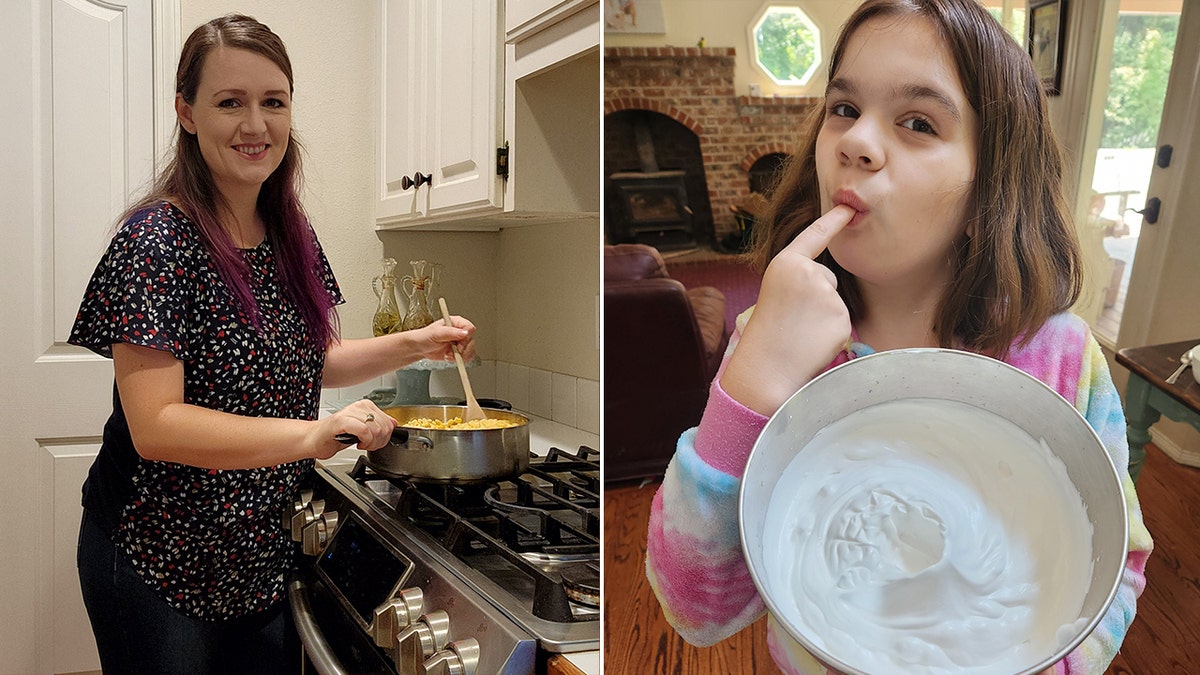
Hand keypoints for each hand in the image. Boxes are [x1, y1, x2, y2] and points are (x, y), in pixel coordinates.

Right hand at [317, 400, 396, 457]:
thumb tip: (394, 423)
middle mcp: (359, 406)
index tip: (375, 442)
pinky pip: (364, 431)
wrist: (314, 439)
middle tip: (367, 445)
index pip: (389, 422)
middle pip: (384, 427)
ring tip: (361, 444)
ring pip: (376, 429)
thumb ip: (379, 425)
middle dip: (379, 442)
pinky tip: (357, 443)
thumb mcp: (363, 429)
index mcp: (366, 406)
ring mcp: (350, 412)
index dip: (386, 437)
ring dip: (371, 443)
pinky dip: (364, 441)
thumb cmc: (336, 435)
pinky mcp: (342, 421)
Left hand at [411, 315, 476, 361]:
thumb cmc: (425, 337)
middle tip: (453, 351)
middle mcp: (460, 331)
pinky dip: (458, 360)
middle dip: (463, 349)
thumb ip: (450, 332)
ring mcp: (460, 342)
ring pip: (471, 350)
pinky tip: (449, 357)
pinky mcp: (459, 351)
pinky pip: (467, 357)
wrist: (419, 348)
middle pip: (471, 341)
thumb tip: (464, 333)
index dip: (466, 338)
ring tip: (448, 354)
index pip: (469, 328)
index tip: (459, 344)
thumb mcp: (436, 333)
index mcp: (456, 322)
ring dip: (460, 356)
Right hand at [720, 205, 855, 414]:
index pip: (814, 236)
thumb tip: (826, 283)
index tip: (848, 207)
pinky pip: (842, 321)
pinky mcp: (841, 318)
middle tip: (791, 320)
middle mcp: (808, 273)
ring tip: (799, 332)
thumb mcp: (775, 292)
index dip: (832, 220)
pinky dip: (831, 333)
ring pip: (835, 301)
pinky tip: (811, 342)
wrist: (766, 368)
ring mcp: (827, 295)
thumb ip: (799, 279)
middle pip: (827, 278)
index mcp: (786, 263)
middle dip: (816, 297)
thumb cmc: (766, 334)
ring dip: (822, 317)